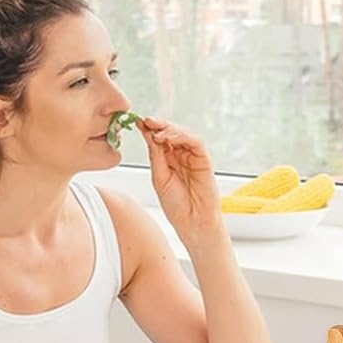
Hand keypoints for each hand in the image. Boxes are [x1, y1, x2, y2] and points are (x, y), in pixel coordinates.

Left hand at [138, 116, 221, 241]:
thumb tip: (148, 134)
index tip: (137, 122)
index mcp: (167, 161)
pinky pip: (195, 142)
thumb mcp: (159, 177)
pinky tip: (170, 138)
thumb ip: (156, 156)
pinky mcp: (204, 159)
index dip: (149, 129)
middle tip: (147, 121)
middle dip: (158, 125)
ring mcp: (192, 157)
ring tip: (157, 133)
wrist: (191, 222)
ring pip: (182, 134)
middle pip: (170, 133)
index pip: (158, 139)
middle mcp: (180, 156)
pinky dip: (183, 136)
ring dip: (169, 130)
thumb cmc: (176, 205)